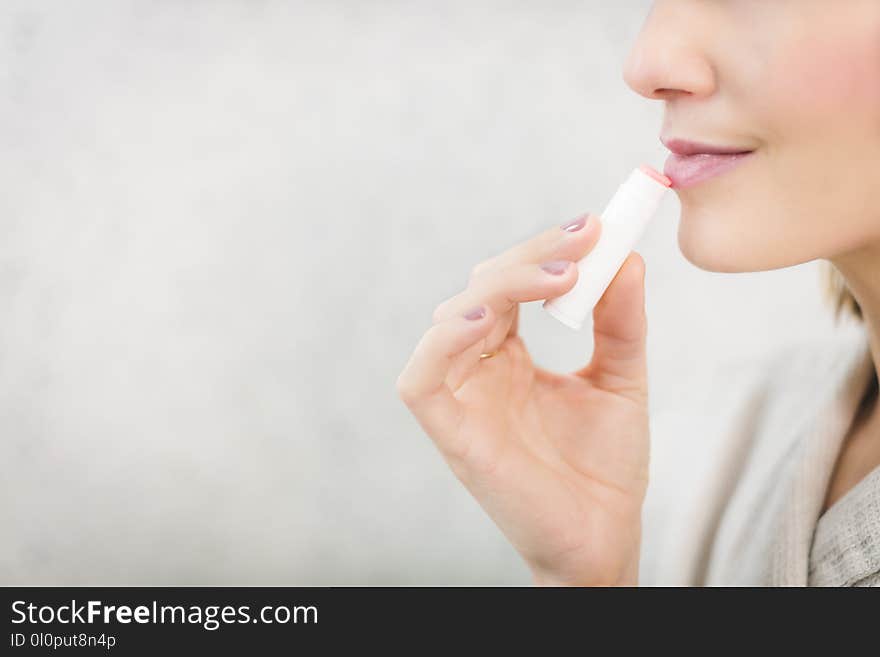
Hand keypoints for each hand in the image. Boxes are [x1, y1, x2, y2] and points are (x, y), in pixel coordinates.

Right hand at [396, 213, 650, 585]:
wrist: (605, 537)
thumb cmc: (606, 468)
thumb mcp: (622, 380)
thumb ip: (620, 323)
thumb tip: (626, 260)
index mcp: (510, 356)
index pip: (510, 285)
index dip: (543, 252)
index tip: (594, 228)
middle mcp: (479, 370)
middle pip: (480, 290)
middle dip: (529, 258)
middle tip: (582, 240)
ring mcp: (461, 399)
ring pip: (450, 319)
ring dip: (499, 286)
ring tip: (559, 277)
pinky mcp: (450, 433)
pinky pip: (420, 379)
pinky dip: (445, 341)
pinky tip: (490, 318)